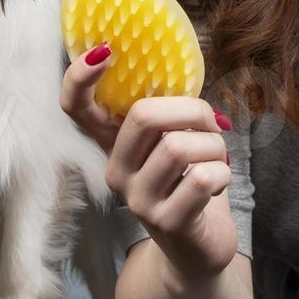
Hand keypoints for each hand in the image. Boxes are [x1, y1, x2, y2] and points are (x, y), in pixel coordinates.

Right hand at [60, 44, 237, 277]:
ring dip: (214, 145)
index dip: (80, 77)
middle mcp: (116, 171)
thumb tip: (180, 72)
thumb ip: (169, 111)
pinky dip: (223, 172)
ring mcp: (138, 200)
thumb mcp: (174, 142)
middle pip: (144, 114)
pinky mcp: (167, 222)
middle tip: (211, 125)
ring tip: (218, 159)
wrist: (200, 248)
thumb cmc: (191, 183)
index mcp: (114, 145)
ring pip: (179, 146)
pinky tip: (218, 183)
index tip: (104, 50)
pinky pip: (202, 178)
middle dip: (192, 110)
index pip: (75, 108)